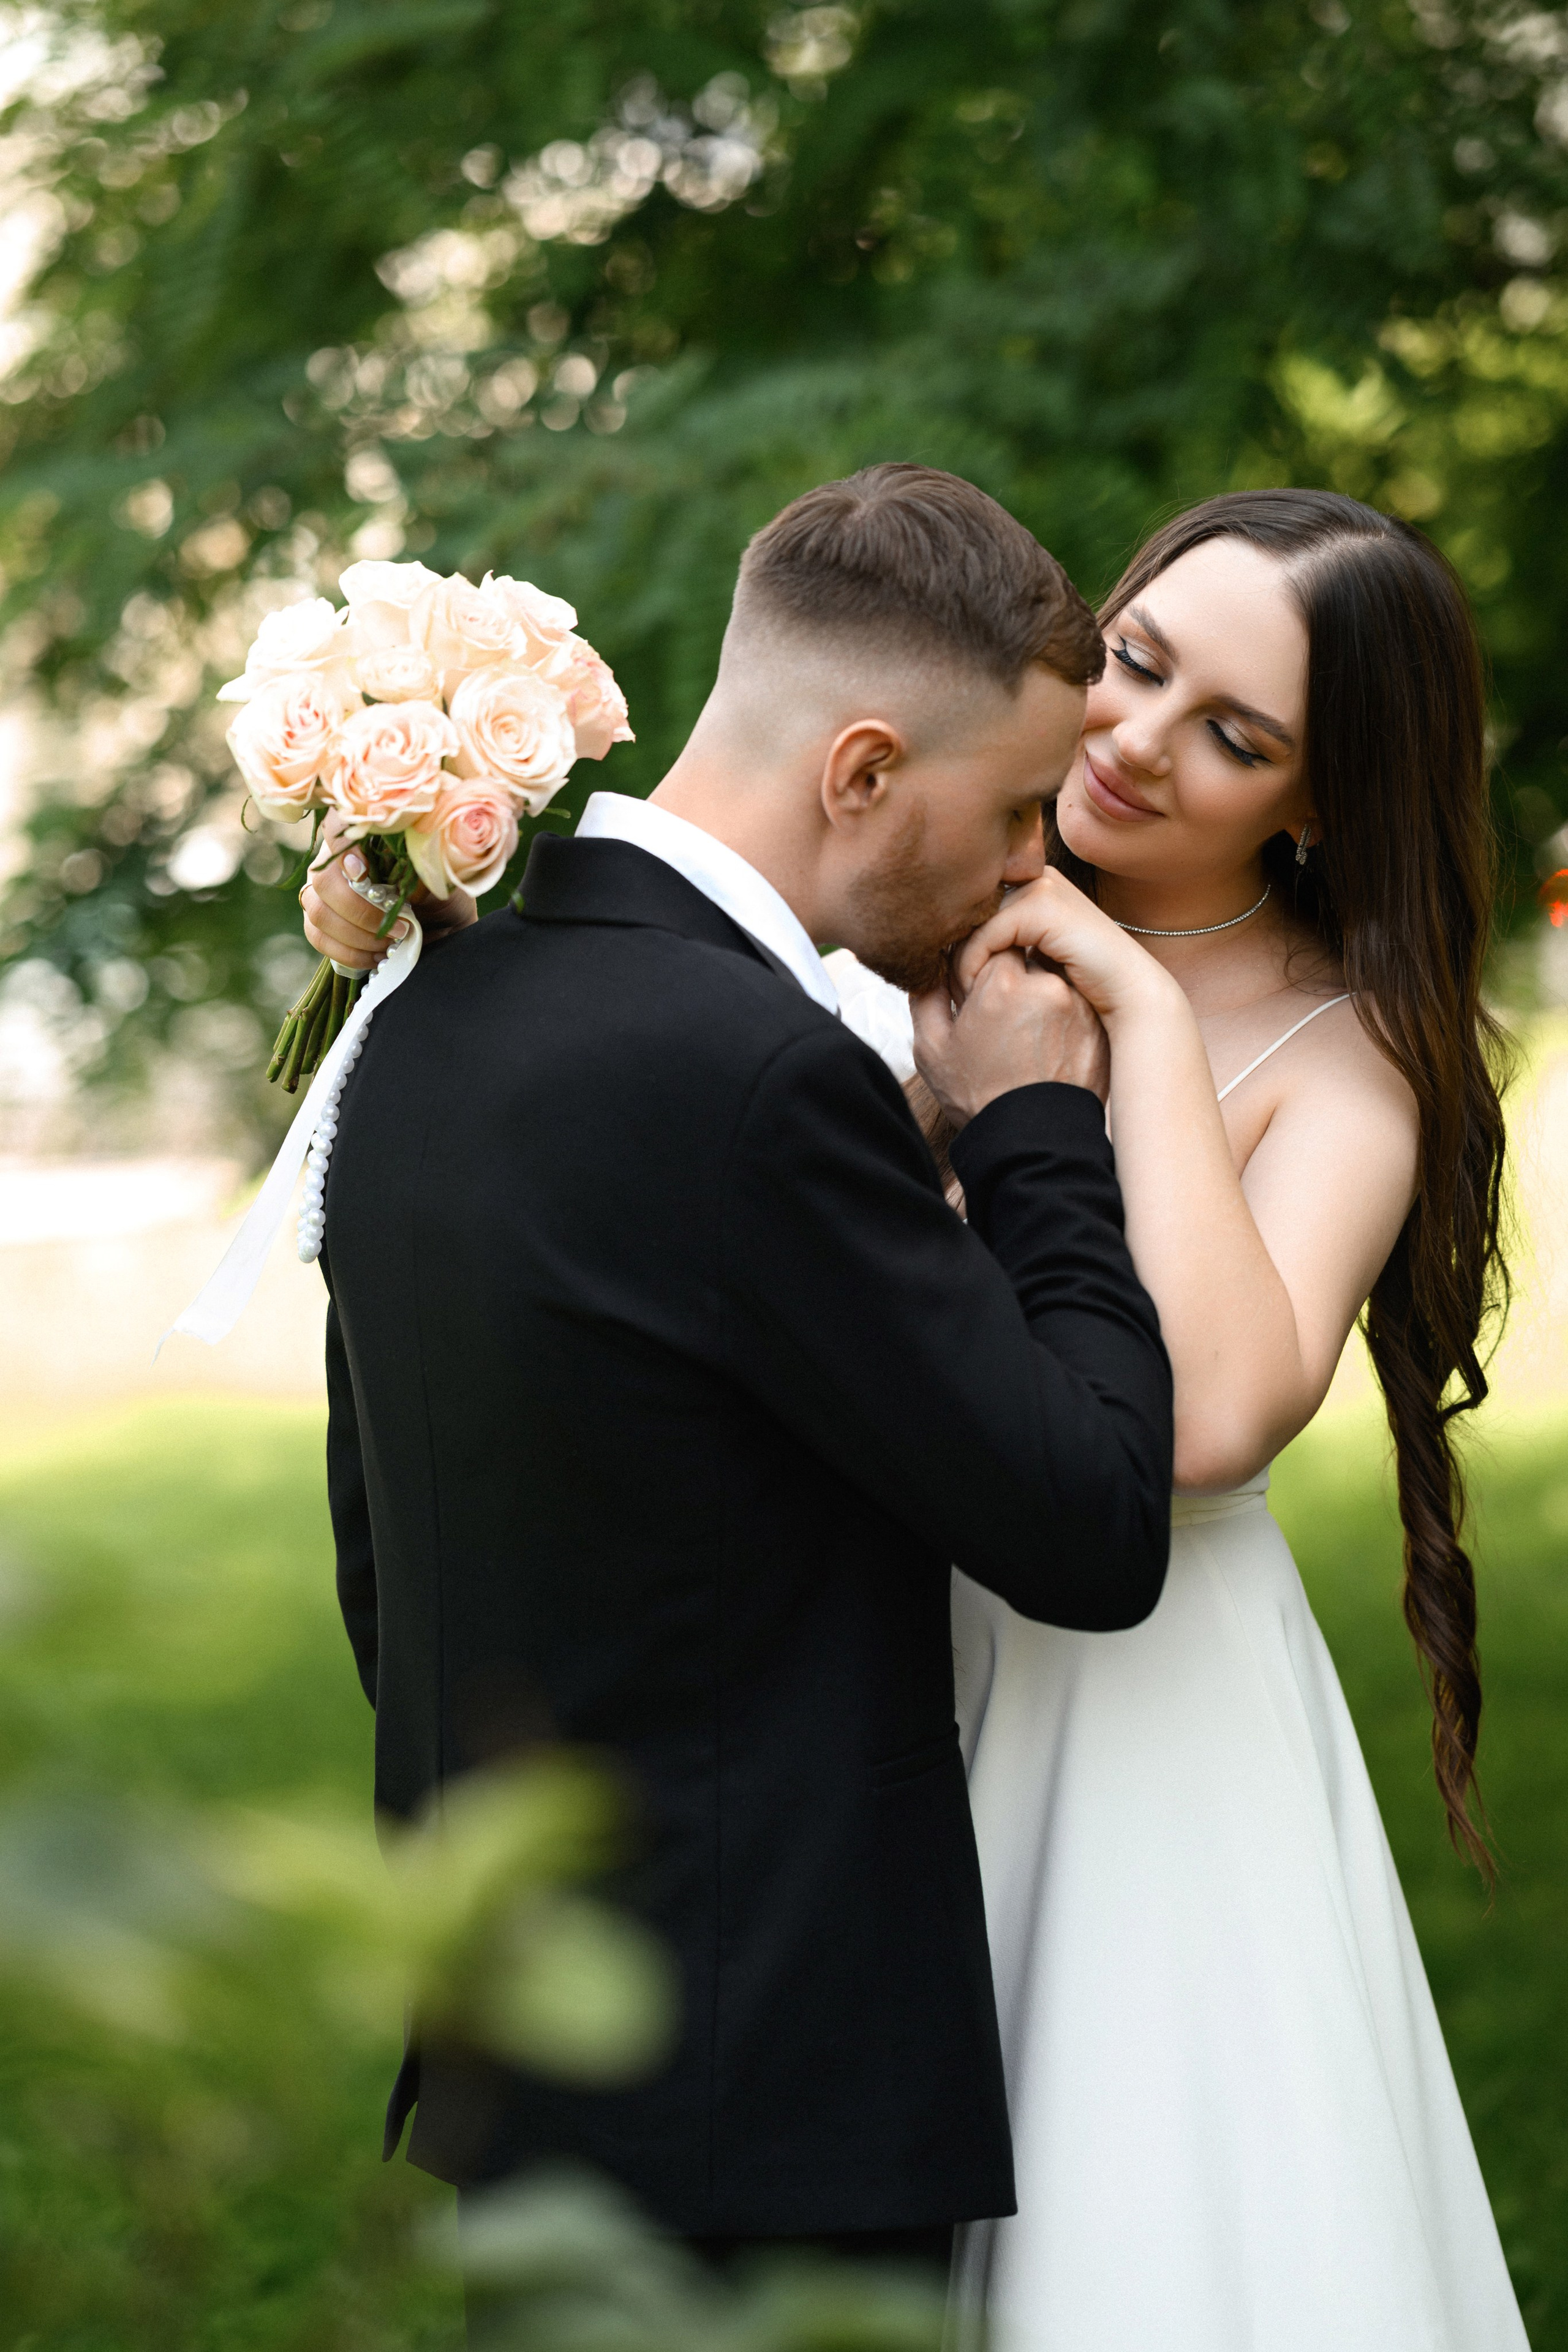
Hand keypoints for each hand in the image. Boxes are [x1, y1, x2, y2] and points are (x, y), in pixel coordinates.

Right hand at [300, 811, 478, 969]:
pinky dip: (349, 952)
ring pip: (319, 912)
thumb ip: (421, 873)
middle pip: (324, 880)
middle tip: (399, 927)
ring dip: (356, 935)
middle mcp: (334, 863)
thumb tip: (406, 871)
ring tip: (389, 944)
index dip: (342, 849)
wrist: (442, 932)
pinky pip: (318, 938)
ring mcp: (322, 894)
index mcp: (362, 841)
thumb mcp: (440, 885)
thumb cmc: (440, 900)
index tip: (363, 872)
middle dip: (361, 911)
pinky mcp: (320, 924)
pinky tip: (375, 956)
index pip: (335, 826)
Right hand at [912, 948, 1109, 1127]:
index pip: (993, 943)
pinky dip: (1063, 1019)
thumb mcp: (932, 1049)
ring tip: (1025, 1038)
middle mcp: (1047, 986)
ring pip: (1055, 981)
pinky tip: (1046, 1048)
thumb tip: (929, 966)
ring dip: (1040, 998)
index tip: (974, 996)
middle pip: (1026, 958)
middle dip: (1012, 982)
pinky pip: (1078, 1007)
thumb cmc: (978, 1097)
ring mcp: (1079, 1006)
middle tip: (1000, 1021)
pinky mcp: (1099, 1027)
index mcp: (1002, 983)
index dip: (979, 969)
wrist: (1030, 1143)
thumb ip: (926, 997)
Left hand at [952, 868, 1168, 1025]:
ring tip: (961, 997)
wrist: (1130, 994)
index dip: (954, 943)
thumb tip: (948, 951)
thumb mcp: (1036, 958)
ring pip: (971, 923)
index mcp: (1033, 884)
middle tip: (945, 991)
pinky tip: (976, 995)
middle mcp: (1037, 877)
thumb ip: (1005, 945)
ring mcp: (1041, 887)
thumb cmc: (1086, 985)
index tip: (946, 981)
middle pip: (968, 911)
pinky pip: (984, 936)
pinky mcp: (1042, 907)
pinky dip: (972, 967)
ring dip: (959, 963)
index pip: (973, 905)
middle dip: (952, 951)